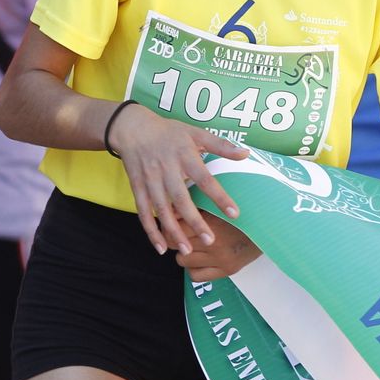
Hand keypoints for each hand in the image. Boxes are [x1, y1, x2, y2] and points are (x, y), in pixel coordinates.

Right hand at [107, 103, 249, 255]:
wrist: (134, 128)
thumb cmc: (169, 132)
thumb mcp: (195, 133)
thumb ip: (221, 145)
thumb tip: (246, 153)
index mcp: (185, 155)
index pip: (205, 179)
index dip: (219, 197)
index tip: (234, 213)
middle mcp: (167, 169)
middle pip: (181, 199)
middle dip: (195, 222)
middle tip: (210, 240)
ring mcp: (150, 180)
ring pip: (162, 210)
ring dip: (173, 231)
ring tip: (186, 251)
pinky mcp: (137, 188)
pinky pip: (143, 212)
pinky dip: (151, 231)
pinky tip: (161, 247)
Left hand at [177, 213, 261, 280]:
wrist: (270, 228)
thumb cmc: (243, 214)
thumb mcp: (219, 207)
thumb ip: (197, 208)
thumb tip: (171, 211)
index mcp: (212, 223)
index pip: (176, 229)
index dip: (169, 227)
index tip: (170, 225)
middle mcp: (214, 243)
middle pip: (176, 245)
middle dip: (174, 240)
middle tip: (179, 236)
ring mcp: (220, 259)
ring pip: (183, 260)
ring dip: (184, 253)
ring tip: (191, 247)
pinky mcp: (226, 270)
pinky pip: (195, 276)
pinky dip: (193, 268)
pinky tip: (199, 260)